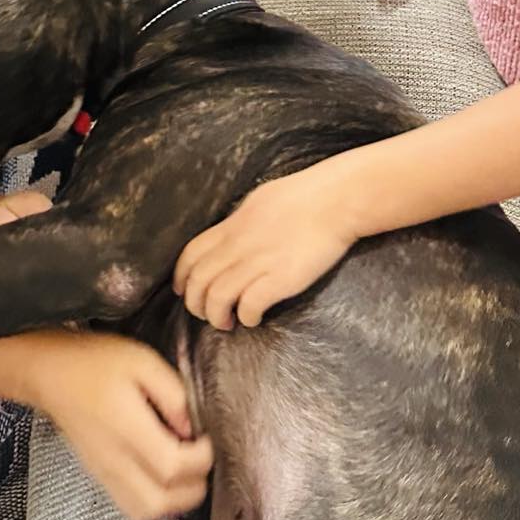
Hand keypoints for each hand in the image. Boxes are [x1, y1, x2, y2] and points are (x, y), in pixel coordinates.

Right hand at [33, 333, 213, 519]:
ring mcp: (105, 474)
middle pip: (160, 503)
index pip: (172, 467)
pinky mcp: (101, 477)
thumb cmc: (94, 363)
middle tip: (199, 457)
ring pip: (146, 513)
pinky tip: (164, 478)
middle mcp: (114, 460)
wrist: (50, 375)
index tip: (205, 437)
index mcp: (126, 428)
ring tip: (184, 470)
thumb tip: (191, 428)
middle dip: (193, 486)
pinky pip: (132, 508)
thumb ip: (173, 394)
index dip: (201, 458)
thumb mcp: (142, 361)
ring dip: (175, 500)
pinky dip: (156, 503)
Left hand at [174, 167, 354, 329]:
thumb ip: (238, 223)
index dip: (181, 278)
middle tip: (207, 314)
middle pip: (198, 281)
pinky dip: (246, 316)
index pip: (190, 255)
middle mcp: (238, 245)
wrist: (337, 200)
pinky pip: (249, 305)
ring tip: (226, 322)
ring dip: (216, 316)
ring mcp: (258, 262)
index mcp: (231, 226)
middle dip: (196, 304)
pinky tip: (253, 318)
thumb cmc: (304, 196)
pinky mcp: (281, 278)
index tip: (184, 291)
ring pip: (217, 297)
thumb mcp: (258, 202)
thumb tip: (228, 236)